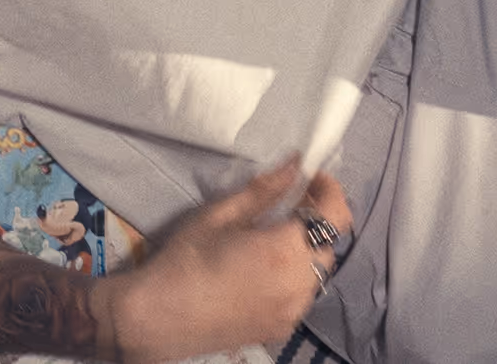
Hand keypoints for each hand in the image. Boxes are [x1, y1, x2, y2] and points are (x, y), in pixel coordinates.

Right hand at [105, 159, 351, 363]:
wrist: (160, 318)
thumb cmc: (185, 259)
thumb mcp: (220, 215)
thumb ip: (264, 191)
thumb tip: (294, 166)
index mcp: (287, 250)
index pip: (336, 216)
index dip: (330, 191)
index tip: (310, 179)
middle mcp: (300, 284)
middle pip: (327, 244)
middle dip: (315, 221)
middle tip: (286, 206)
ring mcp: (293, 312)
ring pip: (316, 273)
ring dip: (305, 250)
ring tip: (272, 240)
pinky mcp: (282, 330)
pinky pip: (301, 296)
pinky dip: (294, 277)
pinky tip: (262, 272)